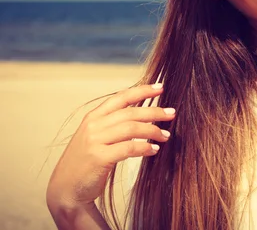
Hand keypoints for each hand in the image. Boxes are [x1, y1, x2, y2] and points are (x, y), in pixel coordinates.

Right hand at [47, 84, 175, 210]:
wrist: (66, 188)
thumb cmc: (87, 161)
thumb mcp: (95, 136)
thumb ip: (113, 124)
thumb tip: (144, 114)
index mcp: (93, 117)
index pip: (121, 97)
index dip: (142, 91)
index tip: (161, 87)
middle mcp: (93, 125)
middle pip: (130, 112)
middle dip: (155, 111)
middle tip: (172, 113)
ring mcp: (94, 141)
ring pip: (131, 128)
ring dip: (153, 130)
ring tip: (166, 136)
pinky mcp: (99, 158)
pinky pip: (129, 148)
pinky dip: (145, 147)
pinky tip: (154, 150)